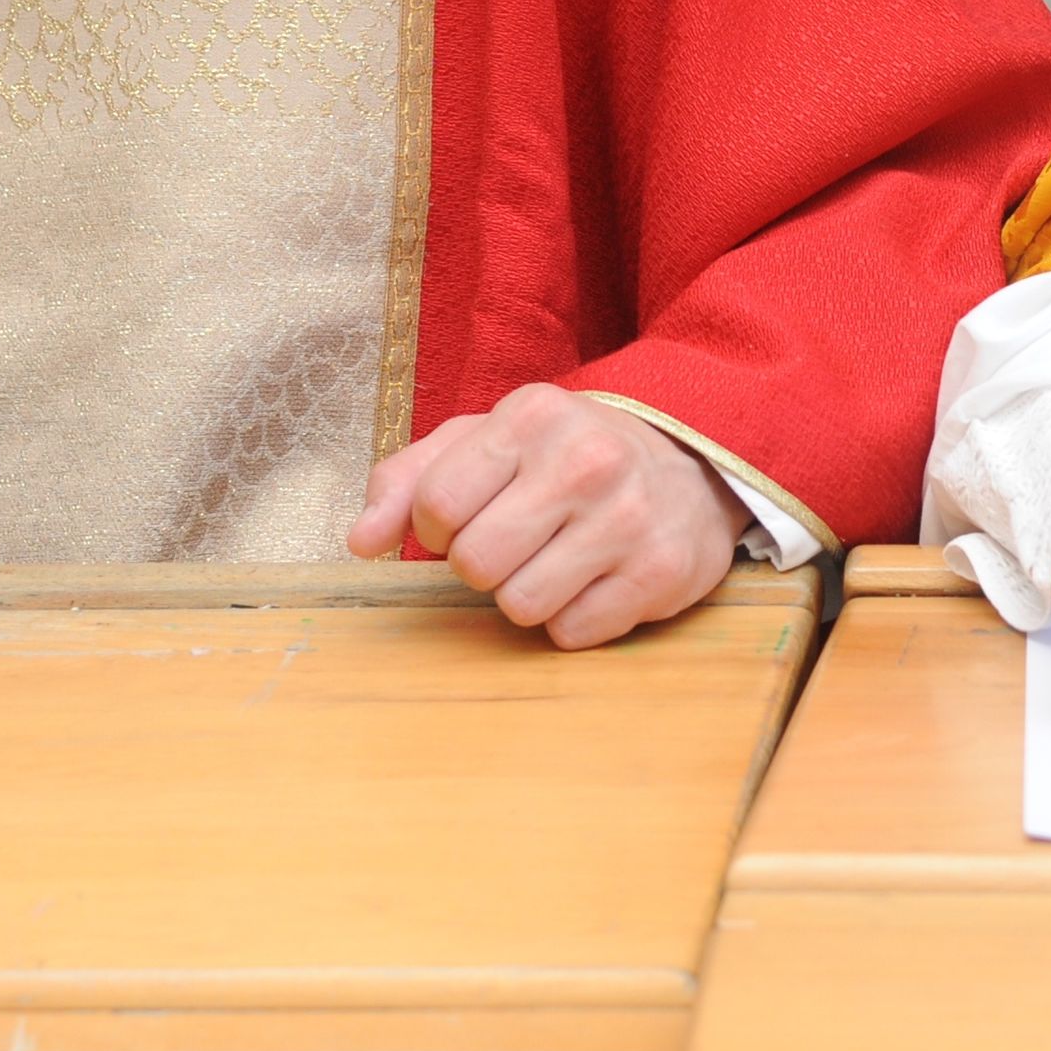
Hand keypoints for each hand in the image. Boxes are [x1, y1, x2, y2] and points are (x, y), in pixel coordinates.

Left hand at [346, 383, 751, 648]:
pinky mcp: (660, 574)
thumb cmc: (563, 455)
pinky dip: (572, 619)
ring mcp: (628, 519)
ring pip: (520, 607)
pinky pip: (572, 634)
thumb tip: (361, 543)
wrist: (690, 463)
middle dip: (482, 564)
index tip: (468, 515)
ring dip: (525, 595)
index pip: (436, 504)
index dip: (438, 526)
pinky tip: (593, 581)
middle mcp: (586, 461)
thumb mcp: (486, 442)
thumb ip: (409, 479)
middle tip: (516, 541)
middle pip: (476, 564)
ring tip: (554, 560)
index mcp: (532, 416)